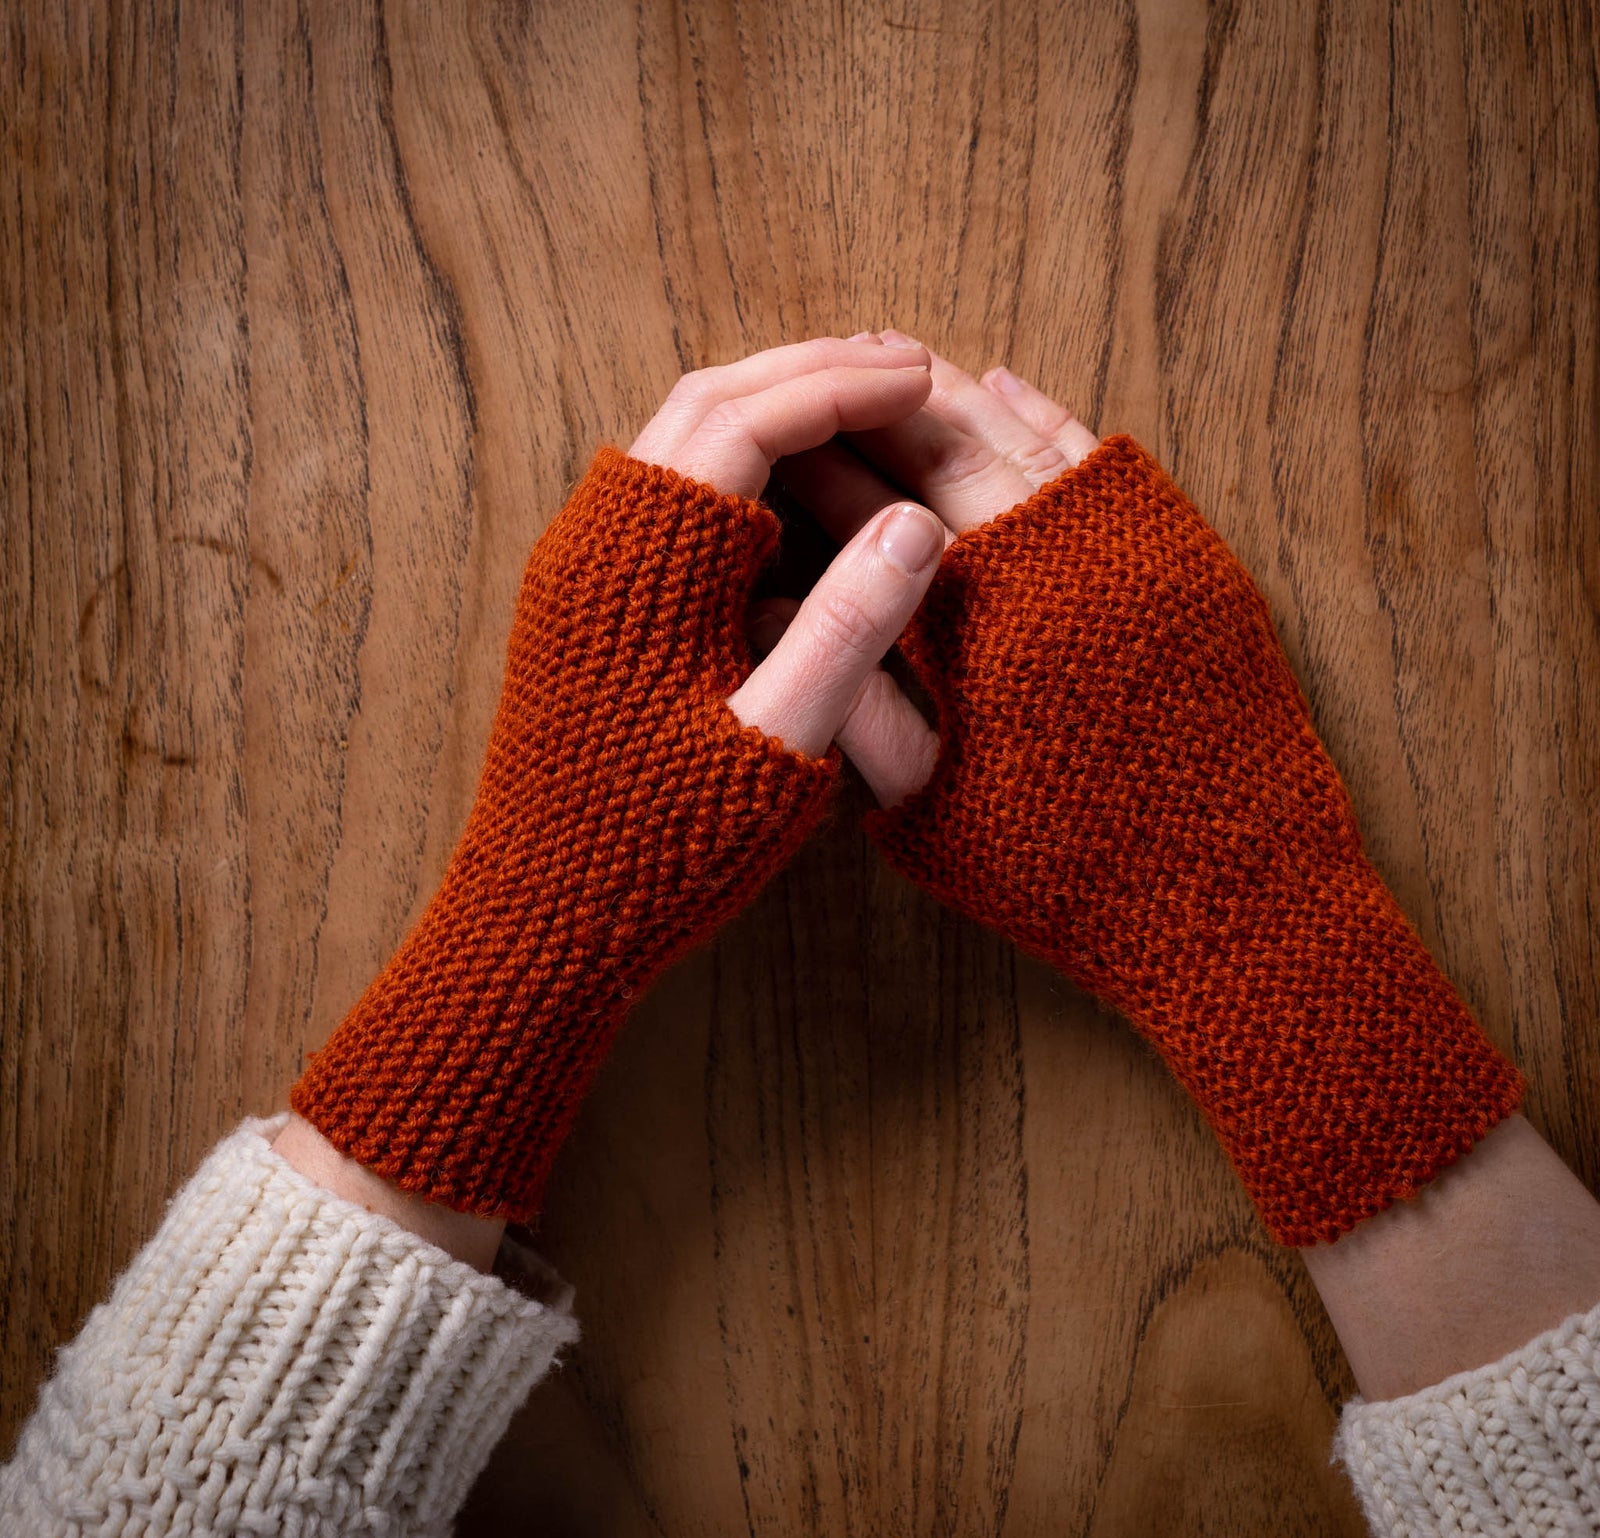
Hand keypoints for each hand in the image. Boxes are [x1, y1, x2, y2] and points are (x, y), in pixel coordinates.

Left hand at [290, 335, 955, 1223]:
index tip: (922, 373)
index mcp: (643, 558)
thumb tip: (917, 524)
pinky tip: (786, 485)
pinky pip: (661, 492)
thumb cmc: (658, 844)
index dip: (843, 387)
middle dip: (808, 375)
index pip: (752, 421)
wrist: (541, 918)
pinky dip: (733, 463)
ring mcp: (580, 565)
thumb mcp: (776, 742)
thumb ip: (846, 629)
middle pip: (709, 403)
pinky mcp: (583, 600)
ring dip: (768, 409)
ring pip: (679, 439)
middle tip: (899, 365)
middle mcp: (596, 538)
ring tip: (857, 400)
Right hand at [785, 336, 1519, 1247]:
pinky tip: (1001, 387)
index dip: (815, 471)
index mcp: (970, 620)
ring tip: (894, 372)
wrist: (1227, 898)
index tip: (775, 448)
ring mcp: (1121, 542)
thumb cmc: (1060, 868)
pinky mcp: (1179, 547)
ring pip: (1017, 433)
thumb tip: (769, 618)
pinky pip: (1096, 454)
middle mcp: (1046, 556)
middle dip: (875, 407)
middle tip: (825, 380)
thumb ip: (849, 706)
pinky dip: (1043, 415)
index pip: (871, 512)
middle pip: (941, 445)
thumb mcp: (924, 811)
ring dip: (950, 398)